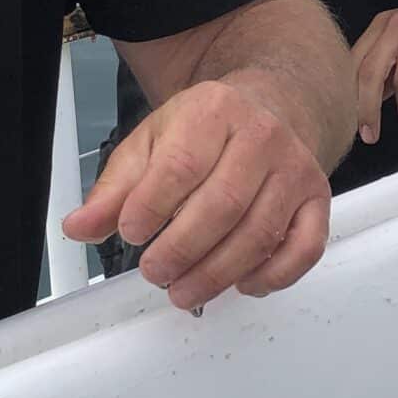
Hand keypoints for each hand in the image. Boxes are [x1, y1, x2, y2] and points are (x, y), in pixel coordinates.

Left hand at [62, 77, 331, 308]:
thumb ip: (114, 189)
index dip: (152, 207)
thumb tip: (79, 227)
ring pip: (260, 233)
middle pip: (223, 205)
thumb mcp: (151, 144)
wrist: (269, 107)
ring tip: (183, 290)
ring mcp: (295, 170)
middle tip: (154, 272)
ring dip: (218, 273)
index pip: (182, 165)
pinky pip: (304, 248)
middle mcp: (263, 136)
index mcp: (214, 111)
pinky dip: (272, 276)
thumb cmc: (206, 130)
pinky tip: (240, 284)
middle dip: (182, 250)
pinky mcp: (317, 200)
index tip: (130, 233)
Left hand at [354, 0, 397, 143]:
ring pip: (393, 79)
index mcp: (382, 26)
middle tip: (367, 134)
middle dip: (363, 109)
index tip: (350, 120)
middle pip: (366, 72)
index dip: (349, 95)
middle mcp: (393, 27)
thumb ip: (390, 64)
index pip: (353, 64)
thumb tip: (372, 97)